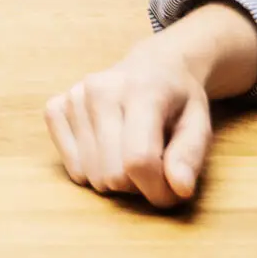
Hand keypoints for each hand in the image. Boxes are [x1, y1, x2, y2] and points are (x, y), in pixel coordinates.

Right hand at [44, 1, 256, 208]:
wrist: (153, 65)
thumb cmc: (178, 100)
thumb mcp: (200, 124)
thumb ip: (190, 155)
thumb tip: (178, 188)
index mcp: (142, 91)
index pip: (139, 160)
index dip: (157, 190)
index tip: (171, 191)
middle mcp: (101, 90)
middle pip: (113, 174)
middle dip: (137, 184)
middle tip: (152, 165)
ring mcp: (74, 97)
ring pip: (90, 175)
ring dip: (114, 178)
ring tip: (129, 153)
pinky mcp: (56, 107)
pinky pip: (69, 166)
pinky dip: (90, 170)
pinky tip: (105, 149)